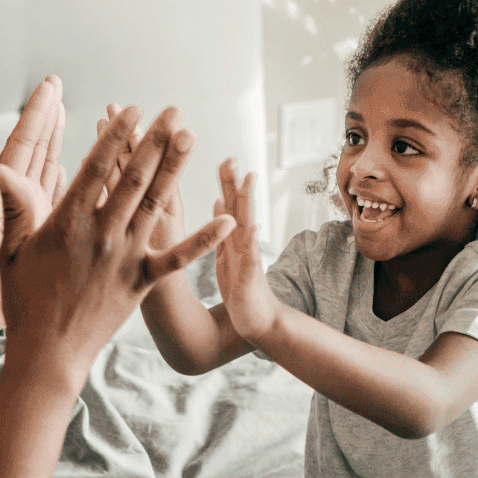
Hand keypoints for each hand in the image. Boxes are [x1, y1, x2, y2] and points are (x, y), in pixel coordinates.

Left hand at [0, 75, 67, 337]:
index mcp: (4, 196)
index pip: (24, 146)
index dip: (38, 115)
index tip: (51, 86)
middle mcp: (16, 199)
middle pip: (35, 148)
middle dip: (47, 116)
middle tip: (57, 85)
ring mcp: (27, 214)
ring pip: (47, 167)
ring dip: (57, 139)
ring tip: (67, 112)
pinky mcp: (38, 232)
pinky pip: (57, 196)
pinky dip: (68, 176)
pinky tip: (79, 166)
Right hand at [0, 106, 235, 390]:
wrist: (48, 353)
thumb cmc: (22, 300)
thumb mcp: (9, 249)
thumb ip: (10, 203)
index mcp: (68, 223)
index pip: (97, 168)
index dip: (116, 136)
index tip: (133, 109)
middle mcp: (102, 235)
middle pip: (134, 178)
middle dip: (155, 141)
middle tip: (173, 111)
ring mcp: (126, 258)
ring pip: (156, 205)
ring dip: (175, 169)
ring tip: (190, 137)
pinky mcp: (142, 282)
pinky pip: (179, 258)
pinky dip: (204, 239)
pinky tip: (229, 220)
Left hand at [212, 158, 278, 342]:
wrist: (259, 321)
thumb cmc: (242, 289)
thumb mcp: (226, 254)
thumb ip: (222, 228)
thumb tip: (218, 200)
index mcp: (232, 238)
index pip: (228, 203)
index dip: (226, 181)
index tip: (224, 158)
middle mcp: (242, 243)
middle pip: (238, 206)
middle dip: (234, 181)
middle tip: (230, 156)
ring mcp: (248, 256)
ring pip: (246, 223)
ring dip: (248, 201)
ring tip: (248, 178)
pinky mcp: (251, 274)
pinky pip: (251, 254)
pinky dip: (251, 238)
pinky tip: (253, 224)